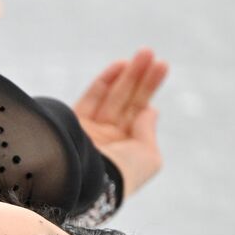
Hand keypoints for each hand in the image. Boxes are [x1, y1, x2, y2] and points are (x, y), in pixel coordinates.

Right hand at [72, 48, 168, 196]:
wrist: (87, 182)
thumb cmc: (121, 174)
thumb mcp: (148, 155)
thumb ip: (148, 130)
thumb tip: (150, 109)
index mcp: (127, 150)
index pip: (140, 113)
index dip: (149, 89)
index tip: (161, 65)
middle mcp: (108, 139)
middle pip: (127, 101)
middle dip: (140, 77)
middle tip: (150, 53)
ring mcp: (90, 131)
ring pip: (112, 96)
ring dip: (128, 74)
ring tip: (144, 52)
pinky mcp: (72, 124)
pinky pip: (91, 98)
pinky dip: (105, 81)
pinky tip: (120, 64)